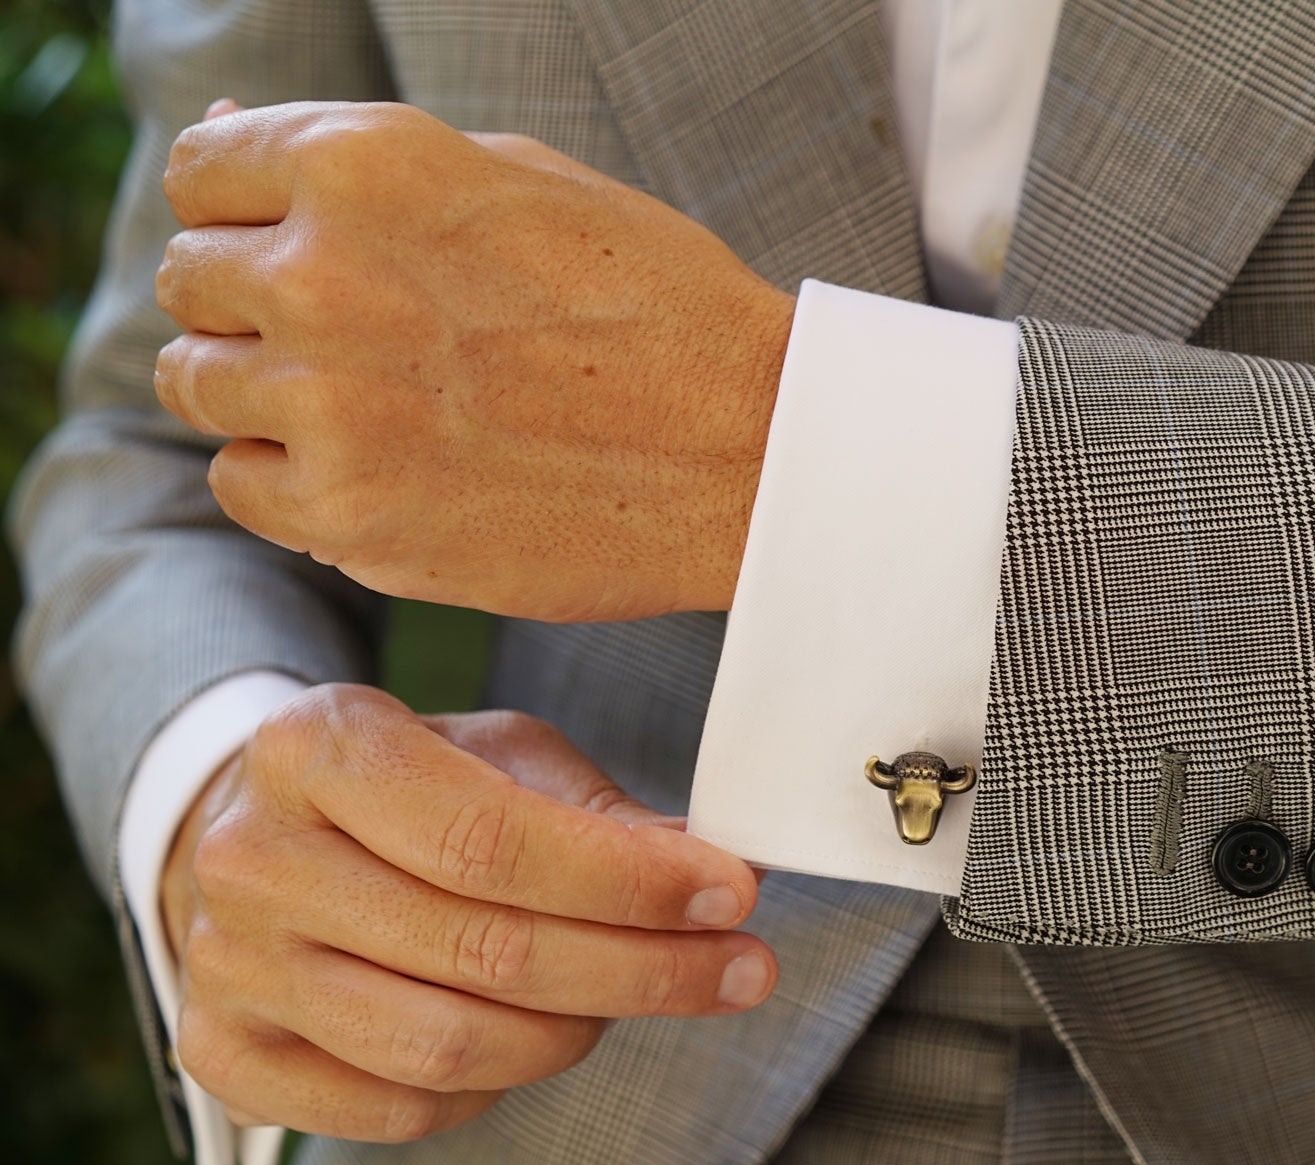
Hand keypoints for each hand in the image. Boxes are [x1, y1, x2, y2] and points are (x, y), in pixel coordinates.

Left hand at [151, 99, 794, 621]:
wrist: (754, 452)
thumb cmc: (656, 304)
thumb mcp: (516, 179)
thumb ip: (360, 161)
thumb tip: (228, 132)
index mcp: (364, 165)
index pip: (201, 169)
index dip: (246, 208)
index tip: (301, 246)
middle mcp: (324, 276)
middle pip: (192, 279)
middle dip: (255, 300)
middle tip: (361, 337)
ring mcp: (329, 405)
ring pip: (198, 384)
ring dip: (266, 391)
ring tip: (376, 403)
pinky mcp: (351, 514)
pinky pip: (242, 486)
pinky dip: (292, 480)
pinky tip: (381, 467)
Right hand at [159, 685, 773, 1142]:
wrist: (266, 839)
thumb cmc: (411, 790)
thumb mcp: (500, 758)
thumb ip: (602, 814)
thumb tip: (727, 870)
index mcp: (318, 748)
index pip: (491, 839)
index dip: (627, 881)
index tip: (733, 894)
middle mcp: (253, 857)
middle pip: (484, 950)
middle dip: (643, 967)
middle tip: (743, 967)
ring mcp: (228, 966)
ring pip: (447, 1046)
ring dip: (579, 1032)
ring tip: (644, 995)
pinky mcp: (229, 1056)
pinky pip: (401, 1110)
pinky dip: (498, 1088)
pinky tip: (546, 1038)